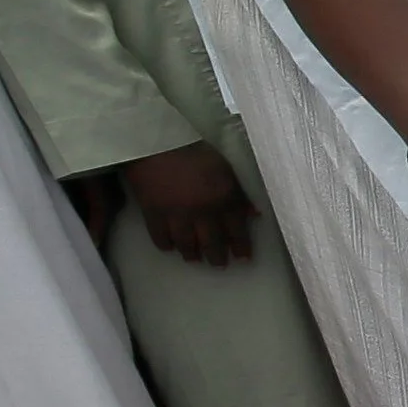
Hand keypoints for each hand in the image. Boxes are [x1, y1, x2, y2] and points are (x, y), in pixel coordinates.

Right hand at [120, 141, 255, 265]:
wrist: (155, 142)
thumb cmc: (194, 152)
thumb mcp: (225, 169)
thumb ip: (239, 194)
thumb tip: (254, 215)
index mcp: (224, 198)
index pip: (237, 231)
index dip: (241, 247)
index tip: (243, 258)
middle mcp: (204, 211)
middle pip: (213, 244)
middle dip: (217, 258)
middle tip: (219, 264)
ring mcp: (178, 215)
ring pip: (187, 246)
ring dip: (192, 255)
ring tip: (195, 258)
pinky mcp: (153, 214)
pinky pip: (161, 239)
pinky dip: (166, 245)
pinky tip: (170, 247)